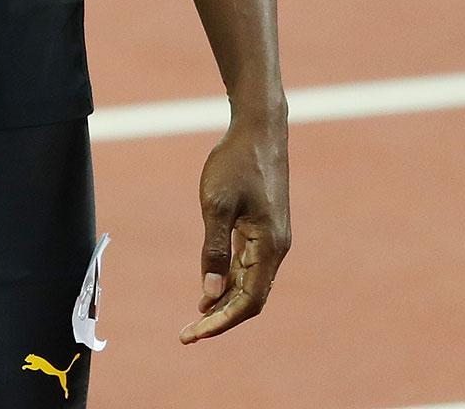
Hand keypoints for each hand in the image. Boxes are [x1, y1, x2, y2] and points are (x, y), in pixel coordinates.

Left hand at [179, 119, 291, 341]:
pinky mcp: (263, 229)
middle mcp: (276, 249)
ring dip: (224, 303)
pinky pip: (248, 266)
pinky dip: (229, 282)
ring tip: (195, 318)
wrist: (258, 130)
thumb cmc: (235, 163)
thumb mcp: (215, 205)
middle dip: (220, 318)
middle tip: (188, 334)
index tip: (194, 333)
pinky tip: (209, 289)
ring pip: (250, 284)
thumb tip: (210, 292)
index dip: (222, 321)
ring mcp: (271, 239)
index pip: (249, 301)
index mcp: (270, 247)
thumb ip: (215, 250)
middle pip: (251, 298)